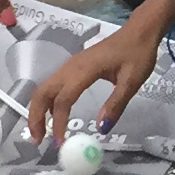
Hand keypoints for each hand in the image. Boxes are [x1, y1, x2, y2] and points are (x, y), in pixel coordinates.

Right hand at [27, 0, 174, 145]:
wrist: (139, 31)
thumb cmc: (137, 54)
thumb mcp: (132, 81)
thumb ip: (115, 104)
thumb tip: (101, 129)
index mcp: (84, 70)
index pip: (63, 99)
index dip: (58, 122)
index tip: (60, 143)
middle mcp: (71, 67)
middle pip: (43, 91)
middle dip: (35, 116)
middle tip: (38, 140)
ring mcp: (70, 65)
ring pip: (45, 87)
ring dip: (39, 109)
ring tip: (41, 132)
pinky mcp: (74, 67)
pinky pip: (54, 85)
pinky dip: (47, 102)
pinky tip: (53, 115)